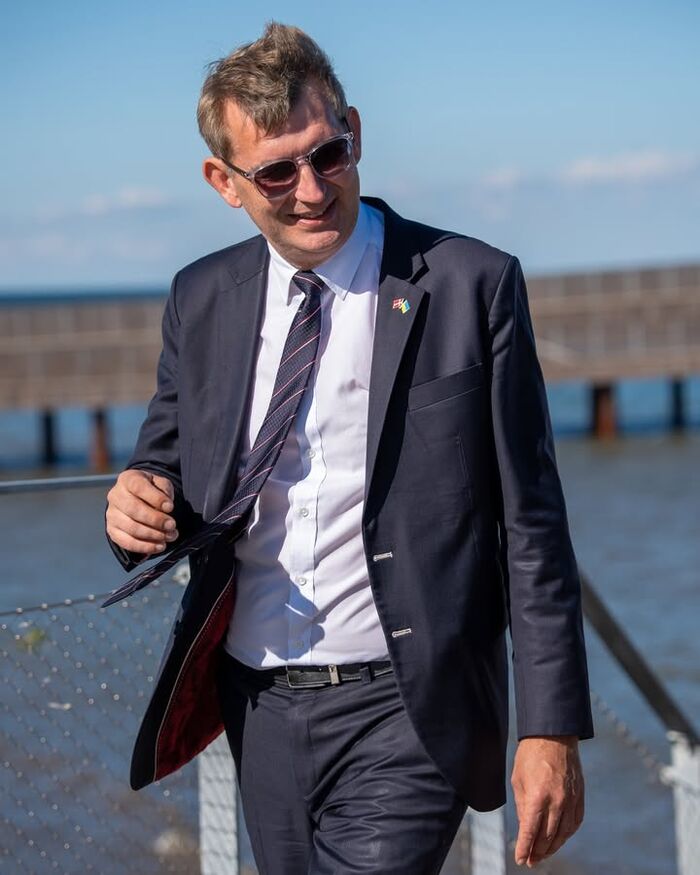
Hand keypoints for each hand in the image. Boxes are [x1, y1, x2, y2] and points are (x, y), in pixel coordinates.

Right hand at [106, 470, 177, 555]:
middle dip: (155, 520)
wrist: (137, 499)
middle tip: (172, 525)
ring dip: (153, 535)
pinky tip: (159, 546)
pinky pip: (126, 542)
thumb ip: (164, 491)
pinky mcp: (112, 530)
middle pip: (134, 509)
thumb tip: (166, 507)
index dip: (155, 498)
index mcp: (127, 479)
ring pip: (131, 528)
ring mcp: (111, 514)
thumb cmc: (151, 490)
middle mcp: (115, 496)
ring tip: (170, 536)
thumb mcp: (160, 483)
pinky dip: (144, 546)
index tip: (171, 507)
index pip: (138, 487)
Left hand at [511, 735, 583, 867]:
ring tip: (542, 854)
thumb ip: (522, 807)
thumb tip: (525, 829)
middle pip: (547, 836)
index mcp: (538, 796)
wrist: (554, 735)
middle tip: (530, 861)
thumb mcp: (518, 780)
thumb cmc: (531, 755)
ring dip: (552, 847)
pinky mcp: (580, 797)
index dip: (524, 848)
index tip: (520, 860)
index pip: (530, 831)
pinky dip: (566, 835)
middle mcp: (557, 801)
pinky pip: (574, 823)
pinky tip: (558, 839)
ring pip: (563, 834)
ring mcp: (571, 800)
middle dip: (537, 852)